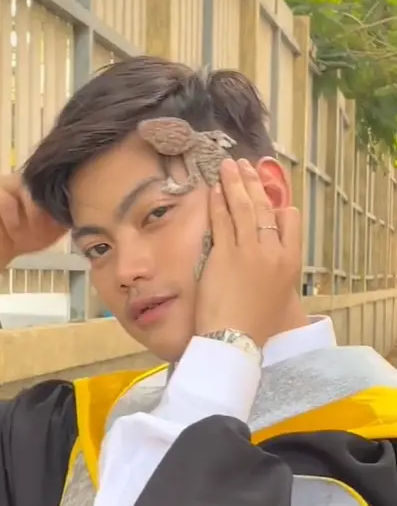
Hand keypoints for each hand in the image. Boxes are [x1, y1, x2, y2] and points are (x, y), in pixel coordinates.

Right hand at [0, 173, 67, 273]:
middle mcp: (23, 175)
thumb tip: (85, 202)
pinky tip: (13, 230)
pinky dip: (14, 221)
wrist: (1, 251)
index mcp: (40, 181)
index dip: (64, 194)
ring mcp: (5, 179)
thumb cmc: (29, 237)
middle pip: (44, 183)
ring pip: (27, 191)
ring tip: (31, 231)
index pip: (57, 176)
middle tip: (48, 227)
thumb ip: (67, 211)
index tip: (65, 216)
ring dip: (32, 216)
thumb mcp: (55, 225)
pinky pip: (7, 203)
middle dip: (48, 209)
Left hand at [195, 158, 301, 347]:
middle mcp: (272, 252)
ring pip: (243, 208)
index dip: (278, 206)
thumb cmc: (255, 325)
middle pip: (265, 208)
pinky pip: (221, 221)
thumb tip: (268, 254)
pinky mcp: (224, 254)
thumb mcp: (278, 295)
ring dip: (235, 183)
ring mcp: (248, 251)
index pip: (290, 220)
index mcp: (290, 262)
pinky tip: (214, 190)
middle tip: (244, 166)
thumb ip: (275, 269)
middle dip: (254, 183)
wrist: (236, 339)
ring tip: (228, 166)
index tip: (267, 196)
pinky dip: (218, 202)